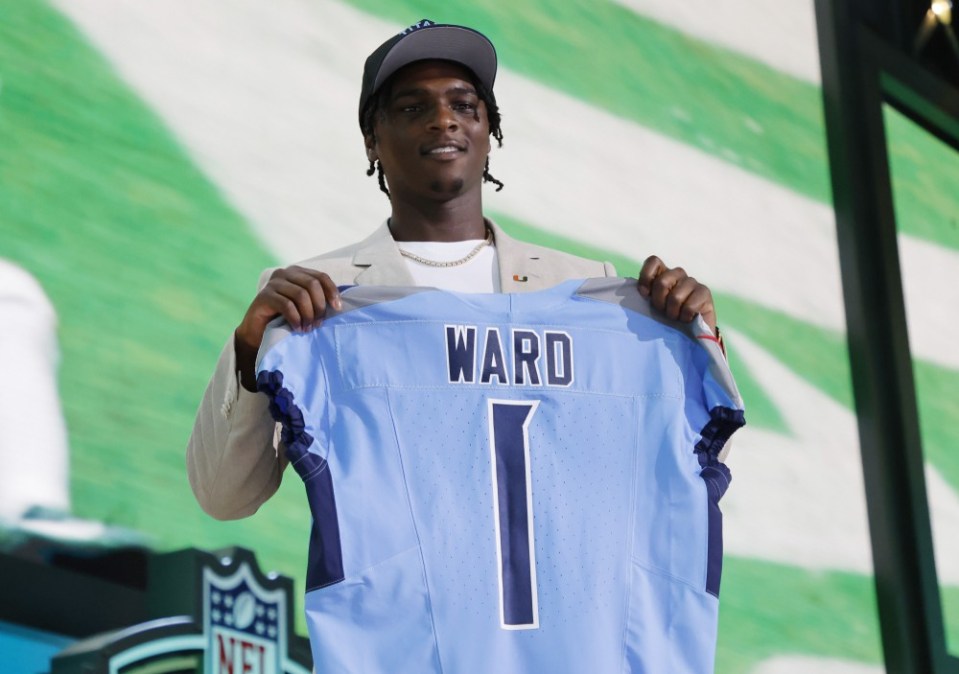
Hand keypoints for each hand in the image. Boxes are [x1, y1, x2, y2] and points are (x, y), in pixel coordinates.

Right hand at [235, 266, 340, 390]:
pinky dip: (296, 318)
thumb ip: (317, 300)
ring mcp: (273, 283)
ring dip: (308, 314)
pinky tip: (298, 328)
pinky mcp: (264, 295)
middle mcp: (285, 273)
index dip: (332, 291)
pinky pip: (287, 305)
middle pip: (312, 284)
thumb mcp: (304, 306)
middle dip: (319, 306)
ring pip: (300, 295)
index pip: (320, 276)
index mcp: (297, 272)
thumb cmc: (285, 318)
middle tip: (319, 324)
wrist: (258, 331)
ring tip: (309, 328)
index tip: (338, 308)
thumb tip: (339, 304)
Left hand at [637, 255, 716, 333]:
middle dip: (659, 302)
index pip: (653, 261)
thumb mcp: (649, 306)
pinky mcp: (705, 292)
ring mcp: (692, 282)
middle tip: (662, 312)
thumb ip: (643, 294)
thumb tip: (625, 282)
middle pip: (662, 281)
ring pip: (676, 296)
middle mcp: (677, 274)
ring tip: (675, 317)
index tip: (644, 294)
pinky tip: (687, 319)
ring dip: (672, 312)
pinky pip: (689, 306)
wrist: (690, 334)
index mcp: (662, 274)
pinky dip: (685, 317)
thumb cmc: (665, 319)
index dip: (646, 277)